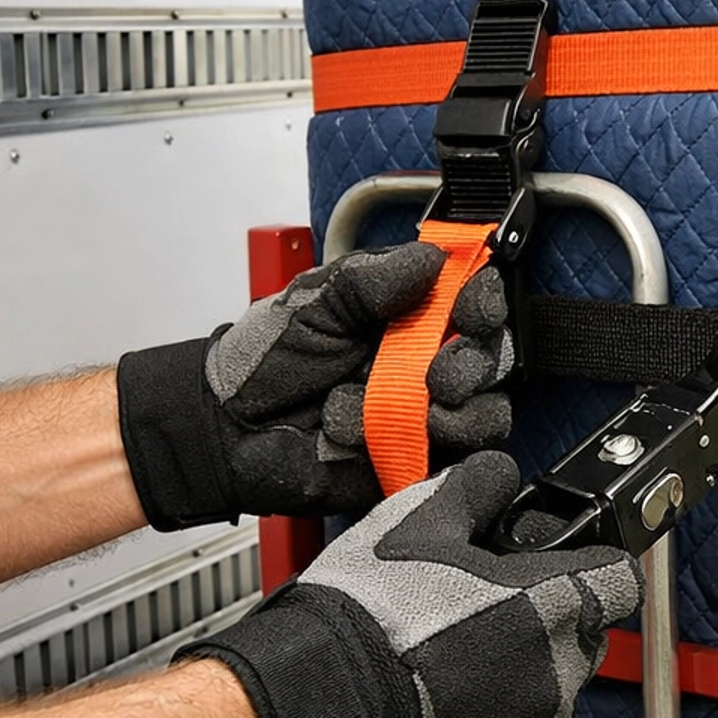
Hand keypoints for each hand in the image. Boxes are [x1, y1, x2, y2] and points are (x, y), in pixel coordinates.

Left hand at [116, 243, 509, 529]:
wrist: (226, 430)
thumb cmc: (261, 362)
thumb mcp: (312, 305)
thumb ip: (371, 281)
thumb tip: (433, 258)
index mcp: (403, 313)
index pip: (470, 300)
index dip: (483, 301)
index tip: (473, 307)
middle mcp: (421, 361)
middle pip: (491, 357)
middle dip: (475, 361)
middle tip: (441, 371)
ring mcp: (422, 413)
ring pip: (487, 411)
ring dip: (461, 409)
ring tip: (421, 407)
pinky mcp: (414, 459)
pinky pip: (458, 458)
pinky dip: (432, 446)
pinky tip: (391, 435)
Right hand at [183, 451, 641, 717]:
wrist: (324, 707)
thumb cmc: (369, 619)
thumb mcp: (418, 521)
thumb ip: (474, 488)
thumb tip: (496, 475)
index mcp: (554, 604)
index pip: (619, 578)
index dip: (590, 565)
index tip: (565, 568)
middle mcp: (561, 672)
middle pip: (582, 638)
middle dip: (546, 624)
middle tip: (482, 615)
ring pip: (551, 694)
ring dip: (517, 679)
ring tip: (450, 666)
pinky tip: (441, 709)